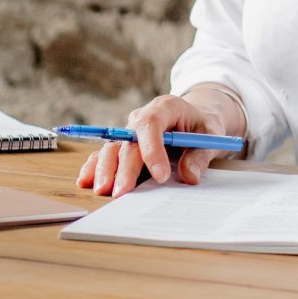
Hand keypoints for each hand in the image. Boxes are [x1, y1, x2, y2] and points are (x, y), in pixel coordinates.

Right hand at [75, 93, 221, 198]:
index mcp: (165, 107)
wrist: (196, 119)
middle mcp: (142, 117)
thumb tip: (189, 176)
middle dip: (124, 168)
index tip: (160, 176)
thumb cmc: (202, 126)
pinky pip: (107, 154)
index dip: (152, 149)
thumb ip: (200, 155)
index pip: (151, 124)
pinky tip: (86, 180)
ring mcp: (130, 132)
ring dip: (105, 169)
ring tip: (102, 190)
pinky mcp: (124, 145)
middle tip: (122, 192)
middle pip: (128, 141)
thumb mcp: (211, 136)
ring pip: (112, 148)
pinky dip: (95, 166)